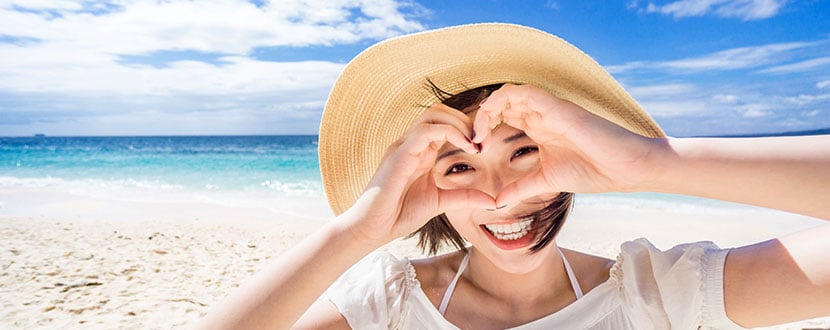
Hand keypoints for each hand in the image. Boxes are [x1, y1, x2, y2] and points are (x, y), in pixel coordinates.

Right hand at [342, 103, 496, 245]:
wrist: (372, 228)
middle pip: (439, 111)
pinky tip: (466, 147)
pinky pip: (426, 130)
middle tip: (483, 141)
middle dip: (465, 120)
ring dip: (459, 123)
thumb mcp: (440, 202)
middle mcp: (412, 143)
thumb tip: (492, 201)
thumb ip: (464, 197)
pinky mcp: (400, 154)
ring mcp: (404, 146)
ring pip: (433, 114)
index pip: (444, 123)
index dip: (467, 128)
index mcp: (420, 151)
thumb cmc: (399, 214)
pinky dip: (450, 132)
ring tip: (475, 143)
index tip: (484, 146)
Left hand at [472, 84, 666, 205]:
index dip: (483, 126)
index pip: (503, 115)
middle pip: (501, 102)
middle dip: (479, 117)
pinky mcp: (558, 107)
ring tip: (478, 133)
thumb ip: (520, 188)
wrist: (625, 169)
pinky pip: (523, 92)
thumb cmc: (592, 171)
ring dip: (487, 108)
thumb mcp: (545, 181)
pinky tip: (491, 124)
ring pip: (508, 93)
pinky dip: (502, 100)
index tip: (473, 148)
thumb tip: (496, 203)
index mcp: (538, 127)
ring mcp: (549, 109)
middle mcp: (541, 114)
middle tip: (469, 140)